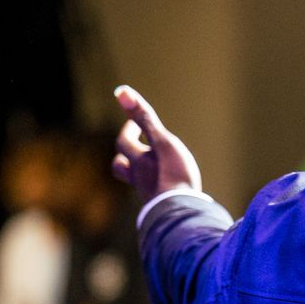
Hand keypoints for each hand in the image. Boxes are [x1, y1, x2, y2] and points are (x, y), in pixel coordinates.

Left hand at [111, 86, 201, 205]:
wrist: (183, 212)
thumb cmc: (173, 175)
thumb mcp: (162, 141)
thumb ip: (144, 118)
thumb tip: (121, 90)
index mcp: (138, 161)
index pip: (124, 142)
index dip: (129, 128)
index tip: (135, 120)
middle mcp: (139, 178)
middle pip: (121, 166)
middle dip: (126, 153)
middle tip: (137, 144)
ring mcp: (149, 194)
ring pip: (136, 181)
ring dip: (140, 171)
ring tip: (151, 167)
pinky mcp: (161, 206)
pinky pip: (153, 194)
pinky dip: (156, 186)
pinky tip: (166, 187)